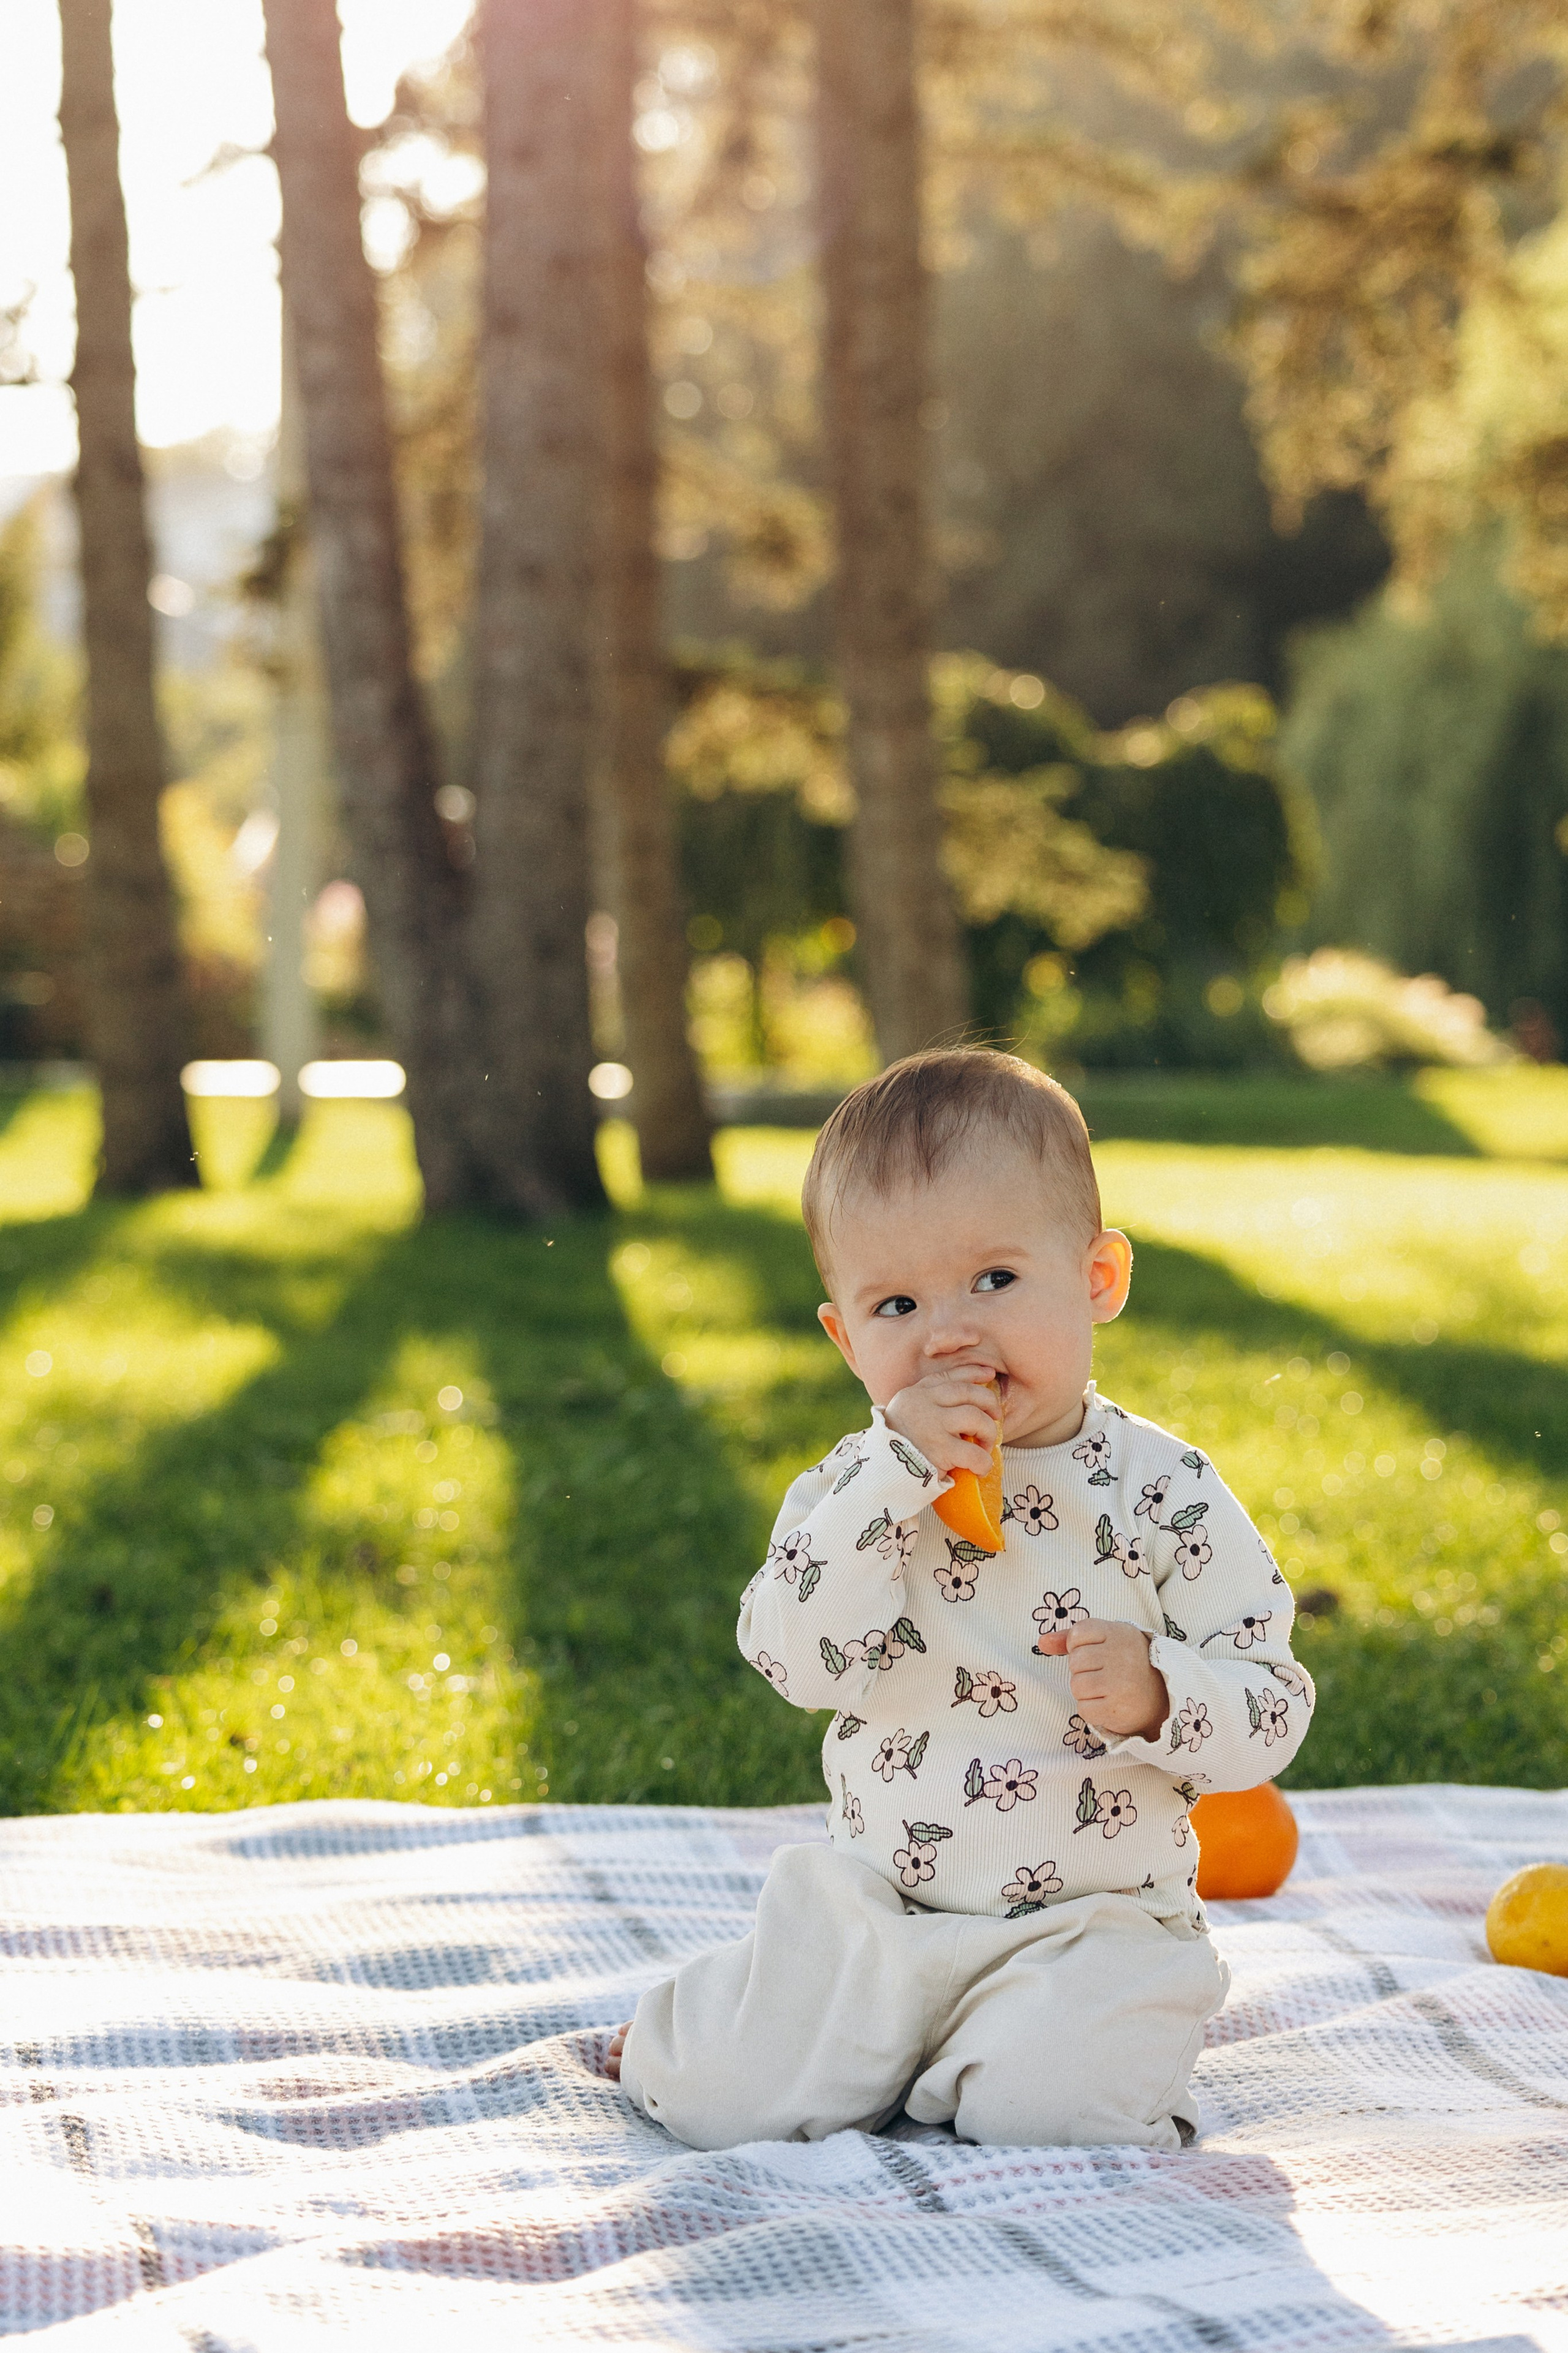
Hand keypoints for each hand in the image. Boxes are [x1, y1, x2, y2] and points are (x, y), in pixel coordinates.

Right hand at [884, 1367, 999, 1478]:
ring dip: (988, 1432)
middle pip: (968, 1392)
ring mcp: (932, 1426)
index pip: (949, 1376)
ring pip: (976, 1417)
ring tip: (985, 1446)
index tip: (989, 1374)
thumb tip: (965, 1399)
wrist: (879, 1475)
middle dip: (989, 1403)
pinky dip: (983, 1462)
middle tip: (995, 1417)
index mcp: (915, 1394)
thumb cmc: (896, 1449)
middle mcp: (923, 1404)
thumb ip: (928, 1404)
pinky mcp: (940, 1451)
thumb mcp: (906, 1416)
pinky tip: (980, 1468)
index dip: (973, 1372)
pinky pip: (975, 1453)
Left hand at [1035, 1618, 1167, 1740]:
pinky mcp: (1117, 1708)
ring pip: (1077, 1686)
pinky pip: (1083, 1709)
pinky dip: (1091, 1710)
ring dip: (1086, 1692)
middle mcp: (1121, 1655)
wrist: (1164, 1698)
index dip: (1079, 1646)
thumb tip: (1041, 1642)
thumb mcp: (1107, 1640)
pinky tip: (1108, 1704)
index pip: (1077, 1633)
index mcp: (1118, 1632)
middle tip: (1105, 1674)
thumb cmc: (1128, 1664)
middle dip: (1083, 1671)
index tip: (1097, 1653)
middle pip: (1075, 1662)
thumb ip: (1071, 1638)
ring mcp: (1120, 1682)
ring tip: (1106, 1690)